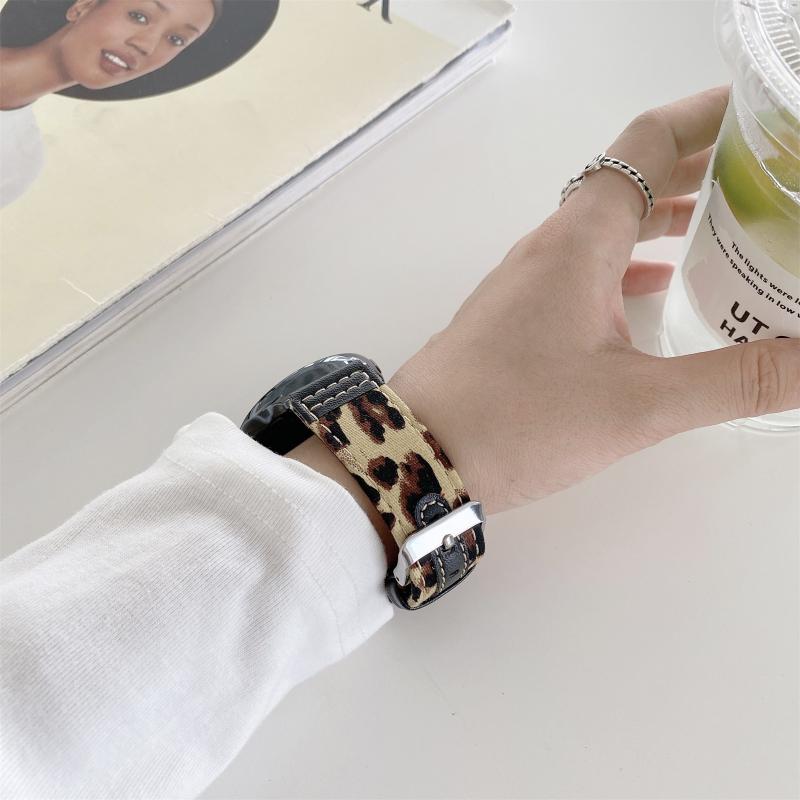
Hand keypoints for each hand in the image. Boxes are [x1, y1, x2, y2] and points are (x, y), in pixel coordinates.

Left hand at [388, 86, 799, 514]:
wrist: (417, 454)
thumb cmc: (517, 419)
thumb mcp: (638, 405)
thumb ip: (735, 380)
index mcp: (580, 239)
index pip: (650, 142)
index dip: (709, 117)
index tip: (762, 118)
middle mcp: (551, 247)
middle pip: (632, 180)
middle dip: (701, 168)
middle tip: (764, 179)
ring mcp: (529, 282)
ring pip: (606, 228)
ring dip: (665, 219)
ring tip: (729, 229)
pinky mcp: (517, 317)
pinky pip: (584, 270)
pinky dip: (629, 266)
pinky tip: (658, 292)